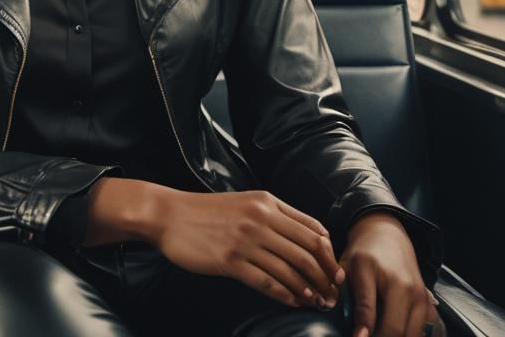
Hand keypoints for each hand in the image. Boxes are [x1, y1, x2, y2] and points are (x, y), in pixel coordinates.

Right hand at [87, 180, 343, 308]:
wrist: (170, 214)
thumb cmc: (208, 211)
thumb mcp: (244, 202)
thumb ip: (272, 215)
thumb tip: (304, 239)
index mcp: (267, 202)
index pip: (312, 228)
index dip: (329, 254)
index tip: (334, 271)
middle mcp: (260, 218)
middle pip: (307, 251)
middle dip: (325, 276)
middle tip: (332, 294)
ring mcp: (245, 240)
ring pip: (290, 269)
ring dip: (308, 289)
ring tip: (316, 302)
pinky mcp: (230, 260)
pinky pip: (266, 281)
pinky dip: (284, 294)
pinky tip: (293, 302)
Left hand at [342, 211, 442, 336]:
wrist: (387, 235)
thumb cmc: (364, 252)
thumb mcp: (348, 267)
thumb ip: (345, 293)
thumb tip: (345, 322)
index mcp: (375, 271)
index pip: (369, 311)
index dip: (362, 333)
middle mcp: (403, 285)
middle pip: (396, 330)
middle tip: (366, 336)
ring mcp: (419, 295)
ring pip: (412, 335)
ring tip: (379, 331)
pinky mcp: (428, 303)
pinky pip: (422, 331)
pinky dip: (409, 334)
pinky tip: (394, 330)